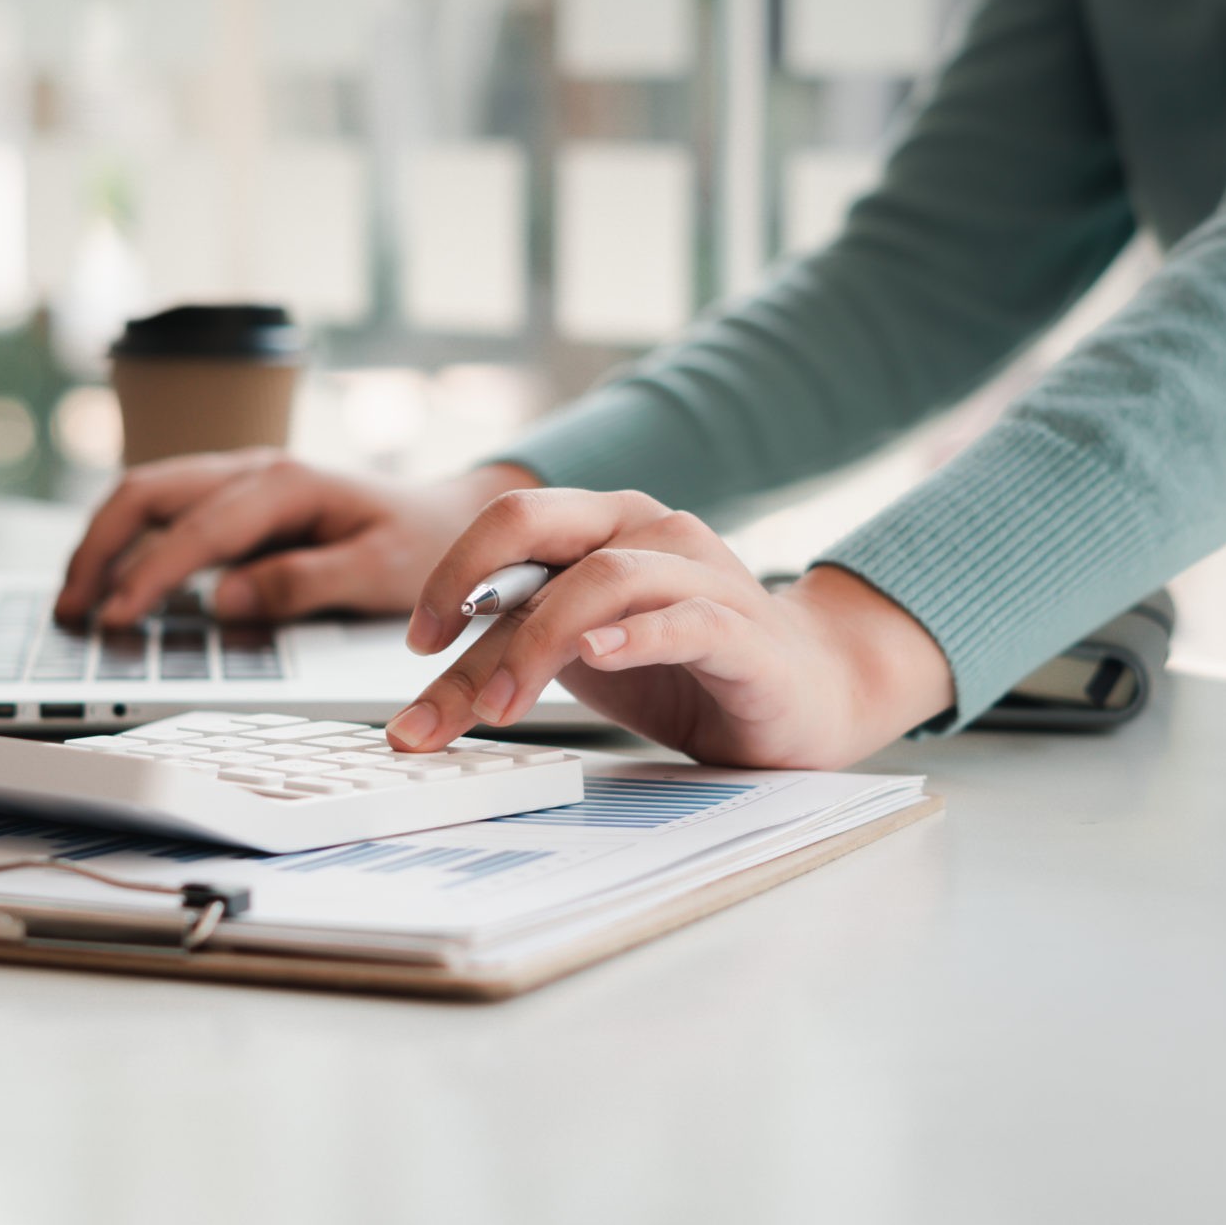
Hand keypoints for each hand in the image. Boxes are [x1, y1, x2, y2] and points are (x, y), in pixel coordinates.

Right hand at [54, 451, 540, 627]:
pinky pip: (165, 513)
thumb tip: (227, 599)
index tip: (116, 617)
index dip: (150, 574)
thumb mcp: (380, 571)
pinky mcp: (234, 503)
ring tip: (74, 602)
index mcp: (287, 484)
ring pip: (145, 496)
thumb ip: (304, 584)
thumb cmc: (422, 544)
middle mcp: (253, 470)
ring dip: (102, 543)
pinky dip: (126, 543)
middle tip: (70, 609)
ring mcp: (239, 482)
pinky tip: (112, 585)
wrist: (447, 517)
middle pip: (146, 492)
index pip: (198, 529)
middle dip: (98, 548)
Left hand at [382, 488, 954, 768]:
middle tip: (430, 654)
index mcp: (600, 526)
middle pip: (536, 519)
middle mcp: (646, 530)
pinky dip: (637, 635)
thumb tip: (420, 703)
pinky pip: (687, 618)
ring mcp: (700, 572)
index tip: (413, 647)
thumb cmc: (687, 670)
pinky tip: (599, 655)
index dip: (447, 582)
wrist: (812, 692)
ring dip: (539, 639)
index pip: (505, 535)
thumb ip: (512, 656)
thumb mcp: (580, 661)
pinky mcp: (745, 630)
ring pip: (604, 576)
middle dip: (467, 582)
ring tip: (501, 704)